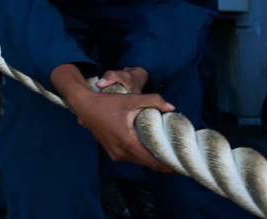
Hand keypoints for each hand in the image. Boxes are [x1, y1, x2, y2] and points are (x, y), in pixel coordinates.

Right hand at [52, 64, 174, 171]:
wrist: (83, 105)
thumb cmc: (106, 102)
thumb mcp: (130, 99)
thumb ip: (153, 101)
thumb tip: (172, 107)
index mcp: (128, 142)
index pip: (154, 162)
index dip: (170, 166)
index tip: (183, 166)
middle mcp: (121, 153)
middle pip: (148, 164)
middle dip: (164, 163)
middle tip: (179, 159)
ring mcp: (115, 154)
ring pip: (140, 161)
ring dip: (152, 159)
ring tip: (167, 153)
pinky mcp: (111, 152)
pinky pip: (131, 157)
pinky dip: (141, 155)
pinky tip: (148, 147)